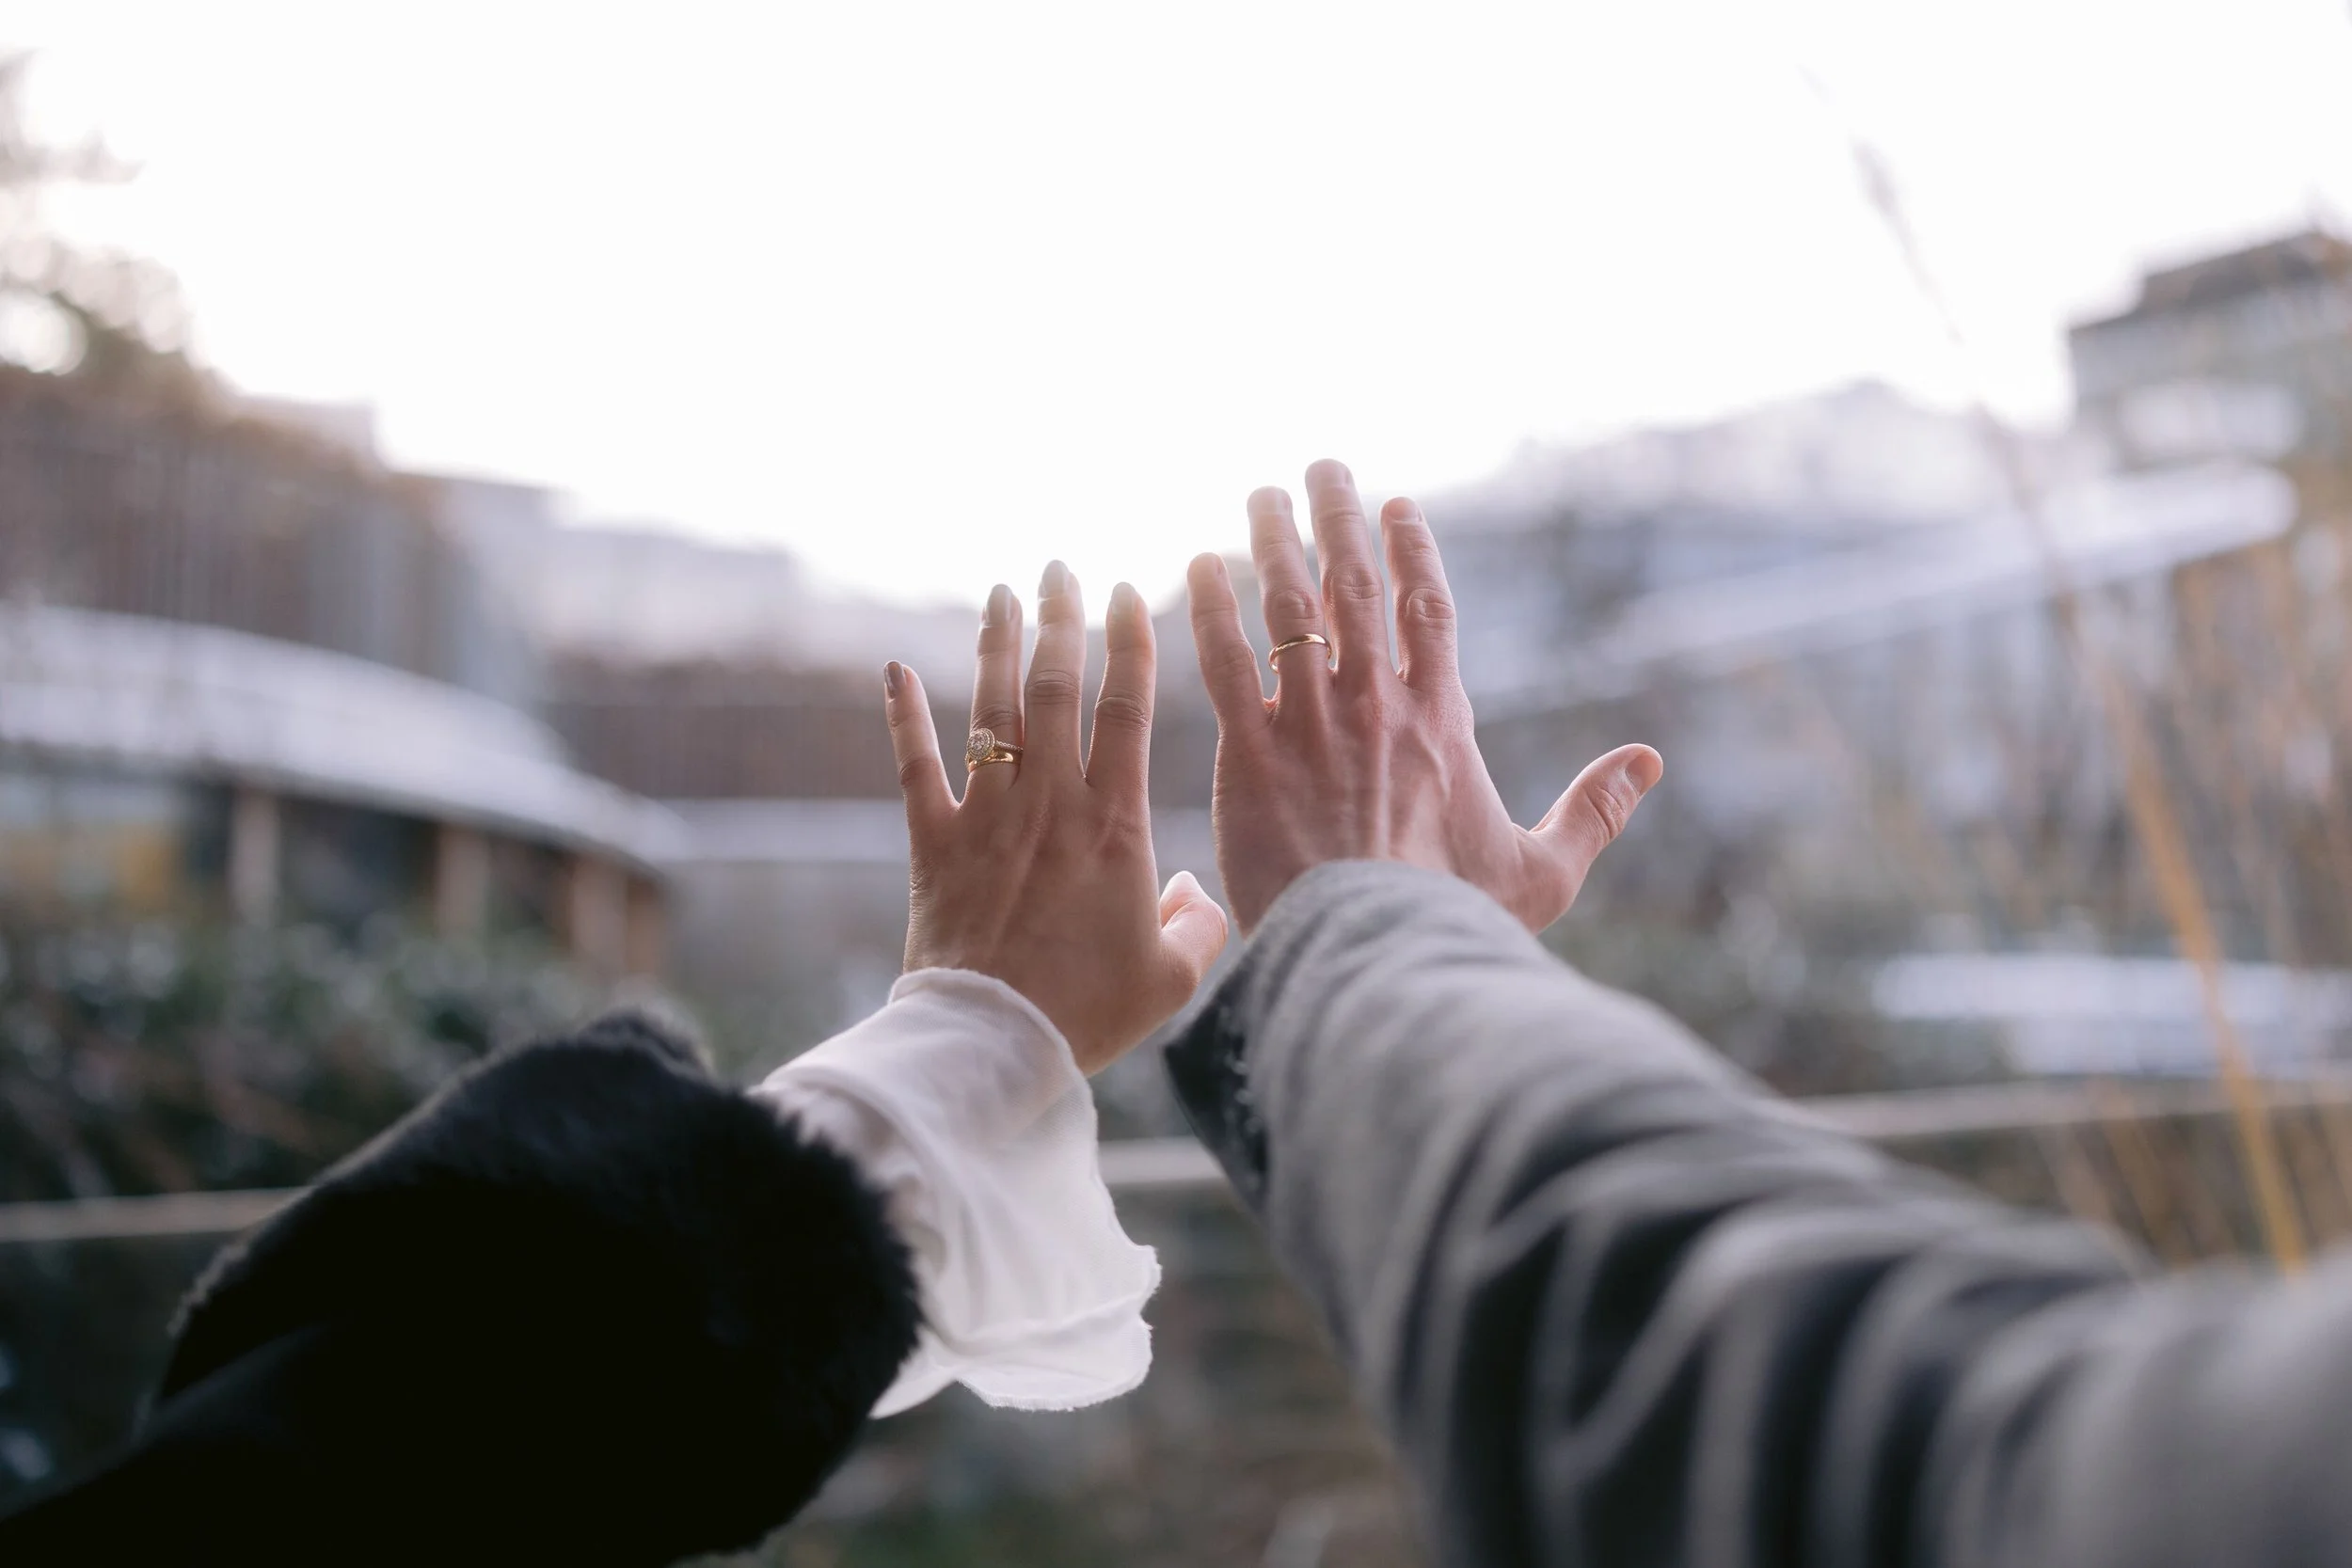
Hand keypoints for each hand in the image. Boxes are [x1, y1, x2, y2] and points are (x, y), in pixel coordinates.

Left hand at [884, 562, 1228, 1071]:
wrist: (994, 1041)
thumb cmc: (1089, 1013)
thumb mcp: (1171, 978)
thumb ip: (1198, 923)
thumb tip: (1196, 888)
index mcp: (1115, 823)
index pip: (1127, 709)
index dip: (1130, 645)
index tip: (1130, 594)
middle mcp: (1050, 802)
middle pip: (1057, 687)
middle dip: (1061, 619)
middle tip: (1061, 568)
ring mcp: (987, 816)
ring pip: (992, 708)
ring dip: (996, 643)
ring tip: (1002, 592)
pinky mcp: (933, 843)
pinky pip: (914, 765)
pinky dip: (902, 715)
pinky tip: (891, 668)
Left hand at [1185, 459, 1661, 935]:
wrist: (1376, 954)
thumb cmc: (1456, 921)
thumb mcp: (1543, 872)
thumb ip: (1594, 811)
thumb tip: (1651, 762)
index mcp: (1441, 722)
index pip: (1427, 610)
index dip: (1412, 553)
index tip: (1398, 505)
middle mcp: (1375, 706)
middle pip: (1353, 588)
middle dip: (1338, 519)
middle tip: (1323, 467)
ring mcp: (1310, 726)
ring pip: (1288, 609)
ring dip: (1271, 544)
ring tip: (1258, 495)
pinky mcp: (1251, 758)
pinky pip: (1226, 665)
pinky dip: (1212, 611)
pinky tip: (1196, 567)